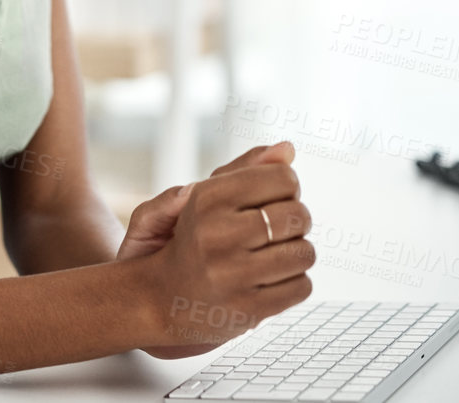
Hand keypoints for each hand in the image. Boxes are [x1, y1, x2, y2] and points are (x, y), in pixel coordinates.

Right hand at [125, 142, 313, 358]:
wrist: (154, 301)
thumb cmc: (185, 240)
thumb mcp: (200, 196)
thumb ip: (244, 168)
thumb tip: (288, 149)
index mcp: (207, 199)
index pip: (283, 178)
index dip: (286, 187)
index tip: (269, 199)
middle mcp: (219, 235)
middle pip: (298, 215)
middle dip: (293, 220)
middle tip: (270, 229)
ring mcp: (234, 276)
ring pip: (304, 252)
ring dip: (294, 253)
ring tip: (269, 255)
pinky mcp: (248, 310)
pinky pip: (301, 287)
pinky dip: (293, 283)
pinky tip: (267, 281)